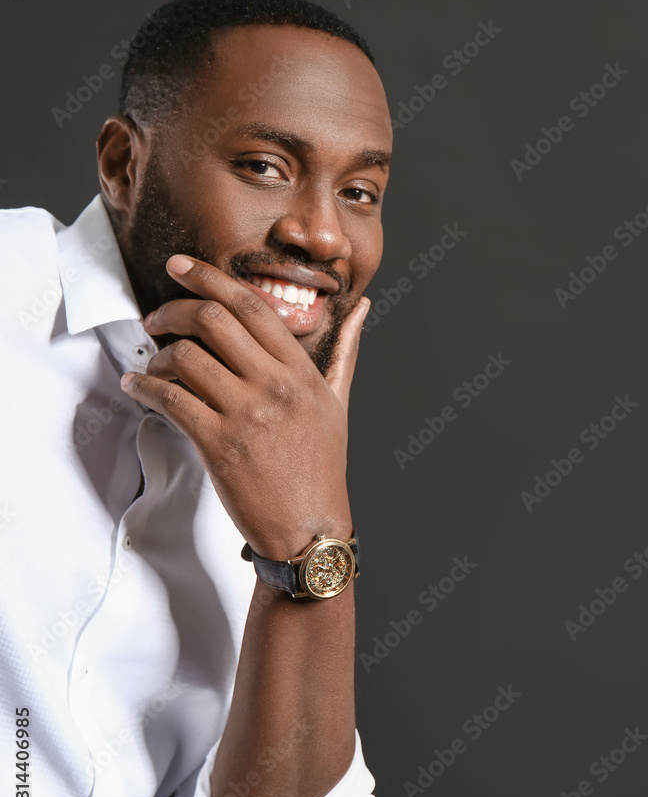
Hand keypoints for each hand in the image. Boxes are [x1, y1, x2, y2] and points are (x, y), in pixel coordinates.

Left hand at [120, 255, 369, 559]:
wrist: (310, 528)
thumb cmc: (322, 468)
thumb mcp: (338, 404)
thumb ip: (345, 351)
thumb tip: (361, 309)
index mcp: (301, 371)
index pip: (252, 306)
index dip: (211, 277)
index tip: (181, 267)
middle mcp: (275, 385)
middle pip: (213, 319)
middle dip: (174, 309)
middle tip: (156, 317)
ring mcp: (247, 414)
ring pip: (186, 357)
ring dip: (157, 354)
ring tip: (150, 363)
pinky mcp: (220, 445)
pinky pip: (171, 400)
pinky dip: (145, 388)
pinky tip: (137, 388)